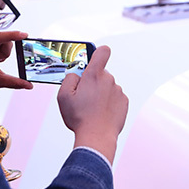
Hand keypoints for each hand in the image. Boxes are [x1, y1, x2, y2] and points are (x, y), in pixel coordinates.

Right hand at [57, 46, 127, 164]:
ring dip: (100, 93)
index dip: (98, 52)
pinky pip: (114, 97)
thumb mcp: (63, 96)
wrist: (97, 137)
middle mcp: (109, 80)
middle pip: (101, 73)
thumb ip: (69, 78)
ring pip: (107, 87)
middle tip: (83, 97)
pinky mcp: (124, 102)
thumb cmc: (80, 117)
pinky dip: (108, 103)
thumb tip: (76, 73)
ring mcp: (118, 91)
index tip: (93, 58)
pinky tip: (100, 113)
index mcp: (94, 75)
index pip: (102, 52)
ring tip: (92, 109)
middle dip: (92, 81)